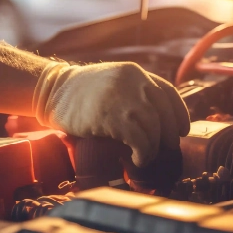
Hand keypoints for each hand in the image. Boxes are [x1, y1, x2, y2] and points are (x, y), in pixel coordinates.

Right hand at [33, 61, 190, 166]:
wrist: (51, 92)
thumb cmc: (79, 93)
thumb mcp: (111, 82)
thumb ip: (132, 91)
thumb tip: (155, 120)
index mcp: (134, 72)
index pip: (169, 92)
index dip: (179, 114)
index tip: (181, 131)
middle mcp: (133, 81)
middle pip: (165, 113)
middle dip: (168, 136)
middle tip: (162, 150)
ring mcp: (123, 97)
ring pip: (154, 128)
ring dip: (153, 148)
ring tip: (144, 157)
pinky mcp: (111, 116)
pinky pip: (139, 139)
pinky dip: (143, 153)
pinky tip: (136, 159)